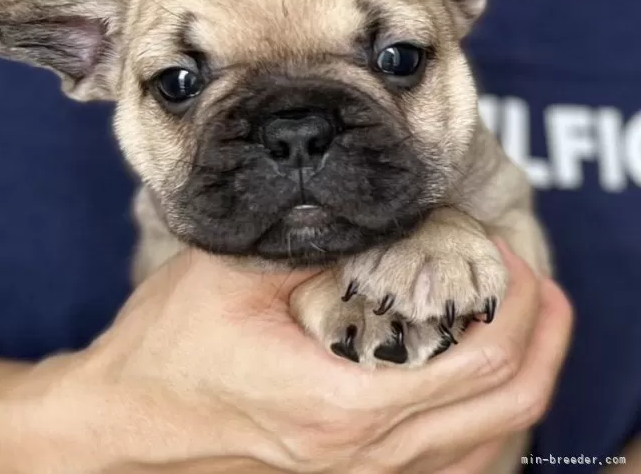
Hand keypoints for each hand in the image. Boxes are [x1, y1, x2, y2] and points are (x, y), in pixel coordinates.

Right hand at [0, 240, 571, 473]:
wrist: (123, 420)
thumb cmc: (167, 347)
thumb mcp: (235, 275)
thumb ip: (313, 246)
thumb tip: (372, 216)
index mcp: (342, 403)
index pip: (480, 361)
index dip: (514, 302)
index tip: (504, 251)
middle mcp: (364, 456)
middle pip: (506, 407)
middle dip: (541, 337)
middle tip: (533, 279)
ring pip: (489, 446)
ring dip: (522, 377)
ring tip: (521, 319)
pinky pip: (450, 466)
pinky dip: (486, 421)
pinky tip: (478, 382)